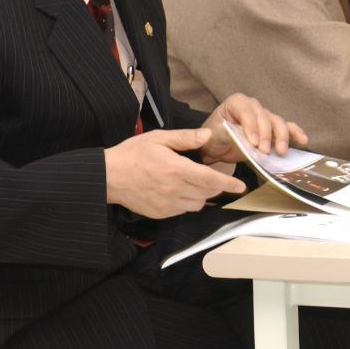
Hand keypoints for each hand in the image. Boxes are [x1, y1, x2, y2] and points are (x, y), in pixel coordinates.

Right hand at [104, 129, 245, 218]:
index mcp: (177, 170)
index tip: (241, 185)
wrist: (108, 176)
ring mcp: (167, 204)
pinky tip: (180, 190)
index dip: (228, 183)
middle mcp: (174, 190)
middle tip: (212, 175)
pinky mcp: (160, 213)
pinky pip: (183, 210)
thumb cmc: (133, 154)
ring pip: (197, 204)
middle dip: (216, 186)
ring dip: (202, 195)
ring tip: (194, 182)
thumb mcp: (159, 138)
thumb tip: (208, 135)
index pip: (210, 179)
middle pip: (207, 193)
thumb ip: (186, 138)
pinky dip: (188, 202)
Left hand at [199, 93, 307, 162]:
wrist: (215, 146)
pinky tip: (303, 140)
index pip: (247, 112)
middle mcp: (253, 105)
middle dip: (266, 134)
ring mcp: (265, 116)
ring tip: (281, 151)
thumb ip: (230, 135)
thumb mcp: (215, 135)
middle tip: (264, 151)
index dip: (251, 127)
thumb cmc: (213, 138)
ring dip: (281, 136)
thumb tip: (249, 142)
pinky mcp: (273, 128)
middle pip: (264, 116)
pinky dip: (295, 133)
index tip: (253, 143)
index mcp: (237, 103)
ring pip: (277, 122)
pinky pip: (287, 127)